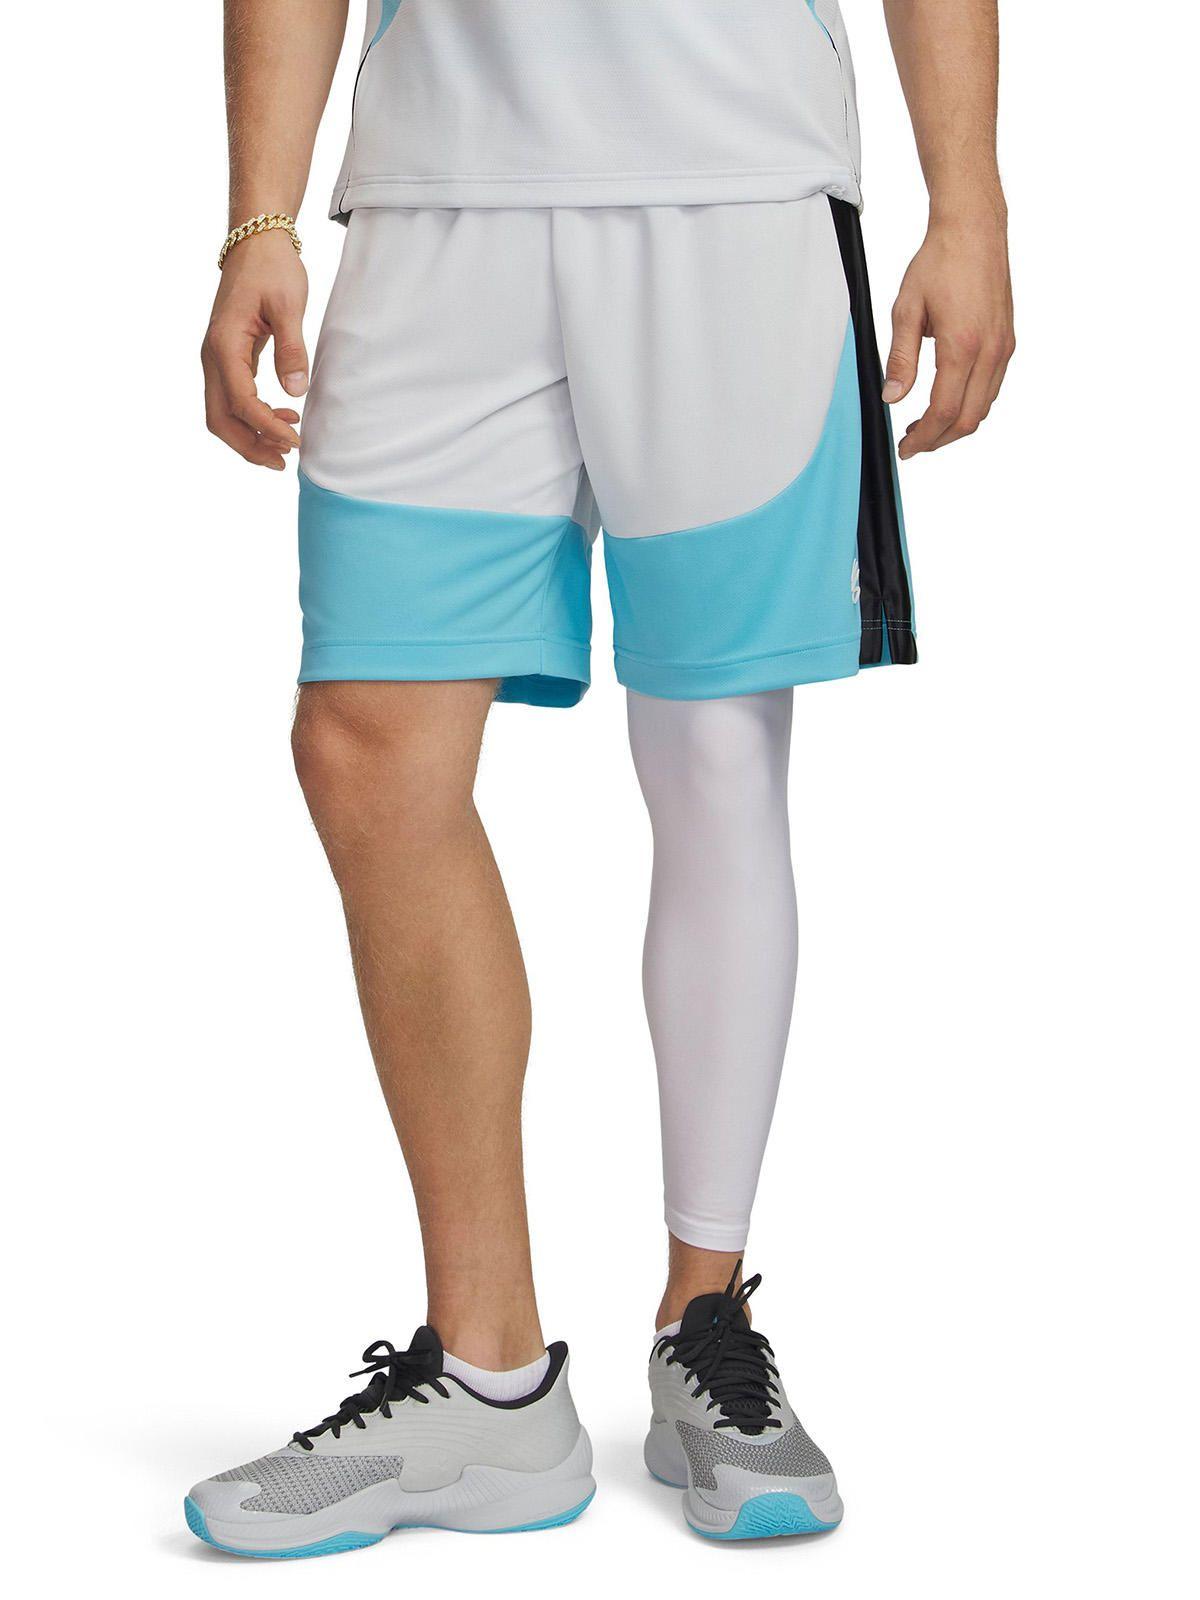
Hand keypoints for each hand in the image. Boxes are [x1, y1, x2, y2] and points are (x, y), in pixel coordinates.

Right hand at [202, 230, 308, 468]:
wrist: (256, 242)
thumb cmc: (272, 268)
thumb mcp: (288, 305)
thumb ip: (291, 349)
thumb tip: (296, 391)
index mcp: (224, 344)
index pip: (241, 401)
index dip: (267, 427)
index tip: (297, 441)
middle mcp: (213, 356)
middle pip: (220, 419)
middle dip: (250, 446)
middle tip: (285, 461)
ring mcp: (217, 359)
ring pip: (223, 413)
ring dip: (251, 436)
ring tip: (288, 445)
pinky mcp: (228, 358)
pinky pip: (233, 399)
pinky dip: (254, 417)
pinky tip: (285, 416)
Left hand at [883, 210, 1014, 458]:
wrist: (974, 229)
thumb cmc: (940, 262)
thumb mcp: (906, 310)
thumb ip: (900, 358)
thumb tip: (893, 397)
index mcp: (963, 346)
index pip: (943, 411)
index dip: (923, 438)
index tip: (905, 448)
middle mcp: (990, 351)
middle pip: (968, 419)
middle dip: (939, 440)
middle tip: (913, 443)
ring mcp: (1004, 347)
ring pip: (984, 407)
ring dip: (956, 425)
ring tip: (925, 427)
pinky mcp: (1008, 342)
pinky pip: (992, 388)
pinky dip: (971, 405)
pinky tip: (949, 401)